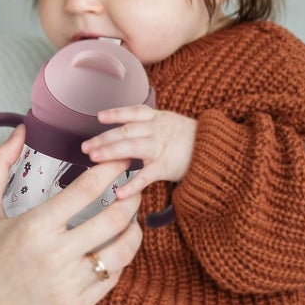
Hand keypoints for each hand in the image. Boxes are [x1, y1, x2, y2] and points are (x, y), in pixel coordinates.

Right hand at [0, 125, 142, 304]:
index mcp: (35, 228)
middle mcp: (57, 255)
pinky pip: (113, 277)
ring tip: (130, 215)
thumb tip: (19, 131)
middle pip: (114, 217)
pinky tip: (114, 245)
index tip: (120, 159)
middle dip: (131, 195)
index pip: (87, 189)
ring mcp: (71, 284)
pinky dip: (119, 258)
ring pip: (122, 250)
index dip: (111, 169)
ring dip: (133, 227)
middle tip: (133, 184)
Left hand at [81, 105, 196, 195]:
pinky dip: (132, 184)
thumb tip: (126, 129)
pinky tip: (119, 192)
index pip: (134, 112)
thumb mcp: (172, 124)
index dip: (116, 113)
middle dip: (104, 138)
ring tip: (93, 159)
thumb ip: (150, 125)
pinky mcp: (167, 166)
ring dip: (110, 153)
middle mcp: (158, 130)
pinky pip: (146, 176)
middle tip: (85, 147)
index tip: (99, 117)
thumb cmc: (192, 140)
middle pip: (126, 132)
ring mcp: (162, 147)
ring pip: (131, 148)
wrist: (219, 152)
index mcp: (158, 118)